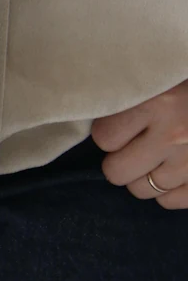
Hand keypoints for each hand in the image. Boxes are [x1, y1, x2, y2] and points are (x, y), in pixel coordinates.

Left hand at [91, 77, 187, 207]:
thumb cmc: (185, 81)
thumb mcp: (161, 78)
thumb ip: (135, 96)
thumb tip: (102, 120)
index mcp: (157, 103)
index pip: (104, 137)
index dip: (107, 133)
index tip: (117, 125)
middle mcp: (173, 136)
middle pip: (117, 172)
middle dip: (118, 161)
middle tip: (128, 147)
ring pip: (142, 190)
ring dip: (142, 176)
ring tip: (153, 157)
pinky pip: (171, 202)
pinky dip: (167, 191)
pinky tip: (172, 170)